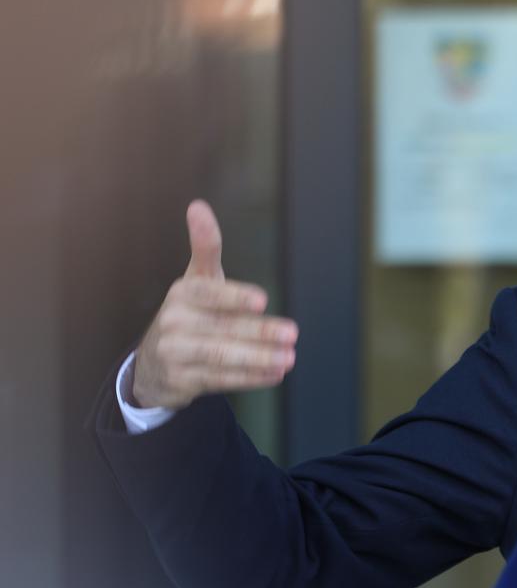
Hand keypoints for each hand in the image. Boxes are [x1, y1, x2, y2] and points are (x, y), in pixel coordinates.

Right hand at [129, 200, 298, 410]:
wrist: (153, 363)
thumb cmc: (187, 313)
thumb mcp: (196, 279)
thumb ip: (204, 247)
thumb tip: (198, 206)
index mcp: (182, 293)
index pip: (208, 293)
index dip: (233, 296)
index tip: (262, 300)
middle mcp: (174, 322)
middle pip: (221, 328)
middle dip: (259, 333)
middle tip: (291, 334)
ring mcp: (175, 353)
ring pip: (222, 357)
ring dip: (258, 359)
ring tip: (288, 358)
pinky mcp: (182, 381)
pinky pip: (220, 380)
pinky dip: (250, 378)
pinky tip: (273, 374)